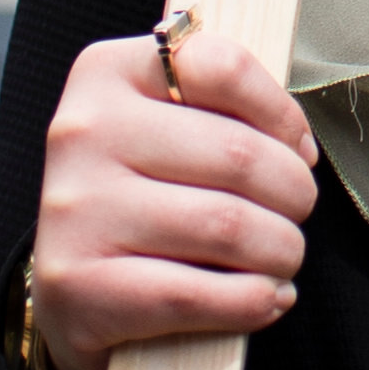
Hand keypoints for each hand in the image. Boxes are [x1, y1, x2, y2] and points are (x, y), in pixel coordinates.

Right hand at [28, 25, 321, 369]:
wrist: (69, 288)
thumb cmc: (142, 195)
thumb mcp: (170, 127)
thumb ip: (226, 111)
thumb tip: (297, 151)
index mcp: (107, 73)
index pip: (223, 68)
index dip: (282, 114)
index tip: (299, 150)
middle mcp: (82, 132)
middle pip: (237, 153)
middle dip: (294, 192)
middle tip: (297, 213)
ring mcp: (75, 210)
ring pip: (226, 226)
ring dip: (280, 250)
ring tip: (284, 257)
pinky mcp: (78, 285)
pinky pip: (195, 295)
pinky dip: (252, 301)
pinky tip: (266, 298)